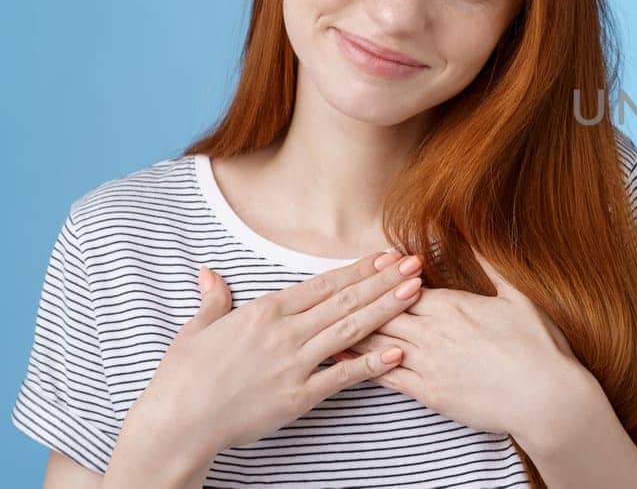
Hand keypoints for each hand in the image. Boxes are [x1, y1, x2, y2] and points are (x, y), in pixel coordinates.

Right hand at [121, 251, 424, 459]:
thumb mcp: (195, 330)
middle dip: (384, 280)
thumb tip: (210, 274)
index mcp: (264, 311)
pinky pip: (342, 376)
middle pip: (345, 300)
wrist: (177, 423)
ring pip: (351, 330)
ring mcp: (294, 364)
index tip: (386, 255)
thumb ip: (214, 301)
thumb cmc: (182, 378)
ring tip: (416, 292)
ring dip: (387, 309)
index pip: (323, 284)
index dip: (358, 269)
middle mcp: (285, 333)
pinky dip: (372, 364)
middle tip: (416, 263)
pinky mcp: (299, 397)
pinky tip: (399, 352)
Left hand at [334, 251, 607, 457]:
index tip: (362, 267)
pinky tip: (338, 357)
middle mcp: (434, 331)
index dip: (381, 276)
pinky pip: (384, 375)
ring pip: (376, 340)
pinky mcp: (429, 392)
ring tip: (320, 319)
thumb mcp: (519, 298)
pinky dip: (357, 363)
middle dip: (355, 299)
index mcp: (454, 304)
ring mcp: (428, 363)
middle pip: (381, 310)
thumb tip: (473, 239)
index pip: (403, 285)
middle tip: (325, 290)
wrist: (546, 397)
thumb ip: (491, 267)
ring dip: (349, 328)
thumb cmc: (539, 346)